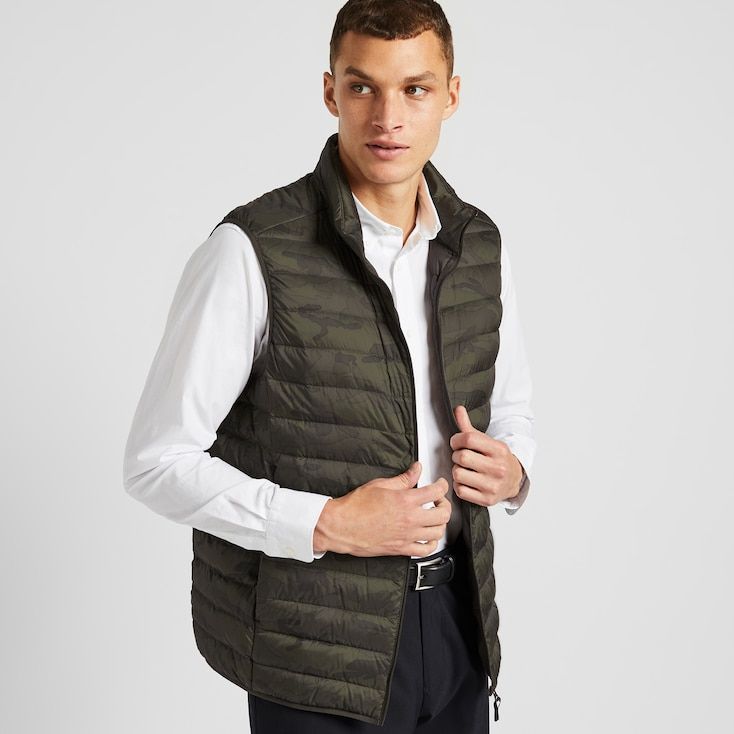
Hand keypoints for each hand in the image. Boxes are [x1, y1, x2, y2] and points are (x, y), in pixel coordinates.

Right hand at [313, 462, 451, 556]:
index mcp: (405, 501)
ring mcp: (407, 536)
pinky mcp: (401, 549)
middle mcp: (409, 519)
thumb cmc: (356, 506)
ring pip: (438, 532)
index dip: (442, 485)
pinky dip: (431, 543)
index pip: (436, 491)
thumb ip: (403, 478)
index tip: (440, 484)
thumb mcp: (380, 485)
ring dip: (440, 523)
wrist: (341, 526)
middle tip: (438, 501)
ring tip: (433, 517)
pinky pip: (425, 550)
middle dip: (444, 505)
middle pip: (443, 514)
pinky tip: (427, 536)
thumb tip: (416, 469)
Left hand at [449, 405, 523, 506]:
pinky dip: (459, 485)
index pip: (468, 439)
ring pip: (458, 474)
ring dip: (456, 470)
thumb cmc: (497, 459)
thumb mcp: (487, 441)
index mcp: (499, 449)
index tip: (457, 443)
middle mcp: (498, 468)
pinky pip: (460, 490)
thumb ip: (469, 427)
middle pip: (461, 457)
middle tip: (460, 456)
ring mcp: (493, 485)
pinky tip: (466, 481)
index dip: (456, 440)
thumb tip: (457, 409)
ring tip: (464, 469)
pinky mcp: (487, 499)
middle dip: (456, 455)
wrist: (514, 481)